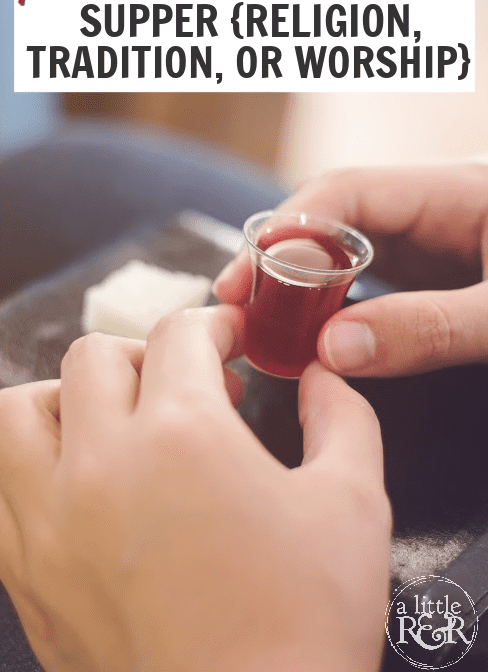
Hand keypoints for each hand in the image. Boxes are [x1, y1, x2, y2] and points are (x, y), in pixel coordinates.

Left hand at [0, 305, 390, 671]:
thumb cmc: (303, 628)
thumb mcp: (353, 504)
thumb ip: (342, 417)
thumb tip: (320, 379)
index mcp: (182, 436)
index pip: (180, 336)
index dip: (213, 326)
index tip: (229, 340)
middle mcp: (101, 466)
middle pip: (95, 357)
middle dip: (149, 355)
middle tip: (187, 386)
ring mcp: (49, 523)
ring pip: (19, 411)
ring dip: (67, 398)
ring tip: (112, 421)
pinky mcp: (26, 575)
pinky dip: (30, 464)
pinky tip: (78, 483)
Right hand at [214, 164, 487, 376]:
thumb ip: (430, 328)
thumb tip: (335, 348)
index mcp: (455, 190)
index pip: (348, 191)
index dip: (289, 229)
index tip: (248, 276)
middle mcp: (434, 207)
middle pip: (336, 219)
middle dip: (284, 258)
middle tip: (238, 305)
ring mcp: (433, 238)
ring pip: (347, 251)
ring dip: (305, 285)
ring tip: (263, 322)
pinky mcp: (433, 270)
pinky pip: (368, 280)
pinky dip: (335, 305)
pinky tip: (313, 331)